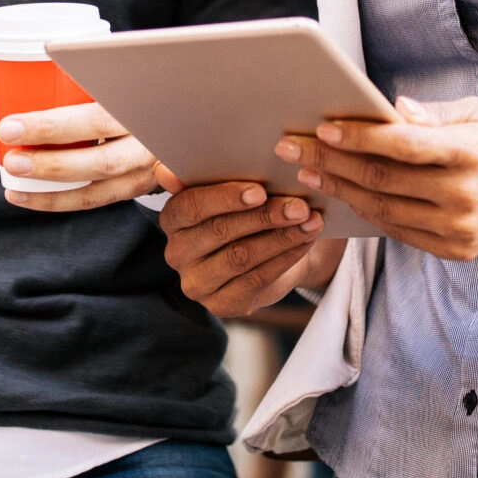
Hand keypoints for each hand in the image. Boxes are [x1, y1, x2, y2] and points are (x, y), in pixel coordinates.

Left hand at [0, 64, 161, 211]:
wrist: (178, 115)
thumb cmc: (120, 89)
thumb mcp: (94, 72)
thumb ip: (40, 74)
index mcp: (137, 90)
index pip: (99, 94)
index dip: (56, 110)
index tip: (13, 118)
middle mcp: (147, 126)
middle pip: (100, 139)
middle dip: (51, 144)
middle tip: (8, 141)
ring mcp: (147, 160)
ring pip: (100, 175)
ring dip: (52, 180)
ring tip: (12, 176)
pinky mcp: (137, 185)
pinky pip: (97, 197)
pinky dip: (58, 200)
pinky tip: (25, 197)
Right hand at [159, 181, 344, 315]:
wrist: (267, 250)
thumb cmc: (244, 209)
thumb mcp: (228, 188)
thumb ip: (204, 174)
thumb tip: (166, 171)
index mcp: (172, 219)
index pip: (190, 207)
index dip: (224, 198)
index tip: (260, 191)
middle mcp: (176, 254)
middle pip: (220, 232)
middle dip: (264, 216)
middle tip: (299, 206)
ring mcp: (197, 284)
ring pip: (241, 257)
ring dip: (281, 237)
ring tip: (310, 222)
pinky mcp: (221, 305)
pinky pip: (256, 280)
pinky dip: (286, 258)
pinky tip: (305, 241)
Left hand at [286, 96, 477, 261]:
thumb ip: (435, 115)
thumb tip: (393, 109)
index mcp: (467, 152)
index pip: (401, 145)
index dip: (358, 137)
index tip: (323, 128)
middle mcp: (461, 193)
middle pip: (382, 179)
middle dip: (331, 163)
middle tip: (294, 149)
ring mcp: (458, 227)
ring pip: (383, 209)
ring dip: (340, 191)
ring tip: (309, 174)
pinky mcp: (455, 250)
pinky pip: (399, 232)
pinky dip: (367, 215)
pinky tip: (343, 198)